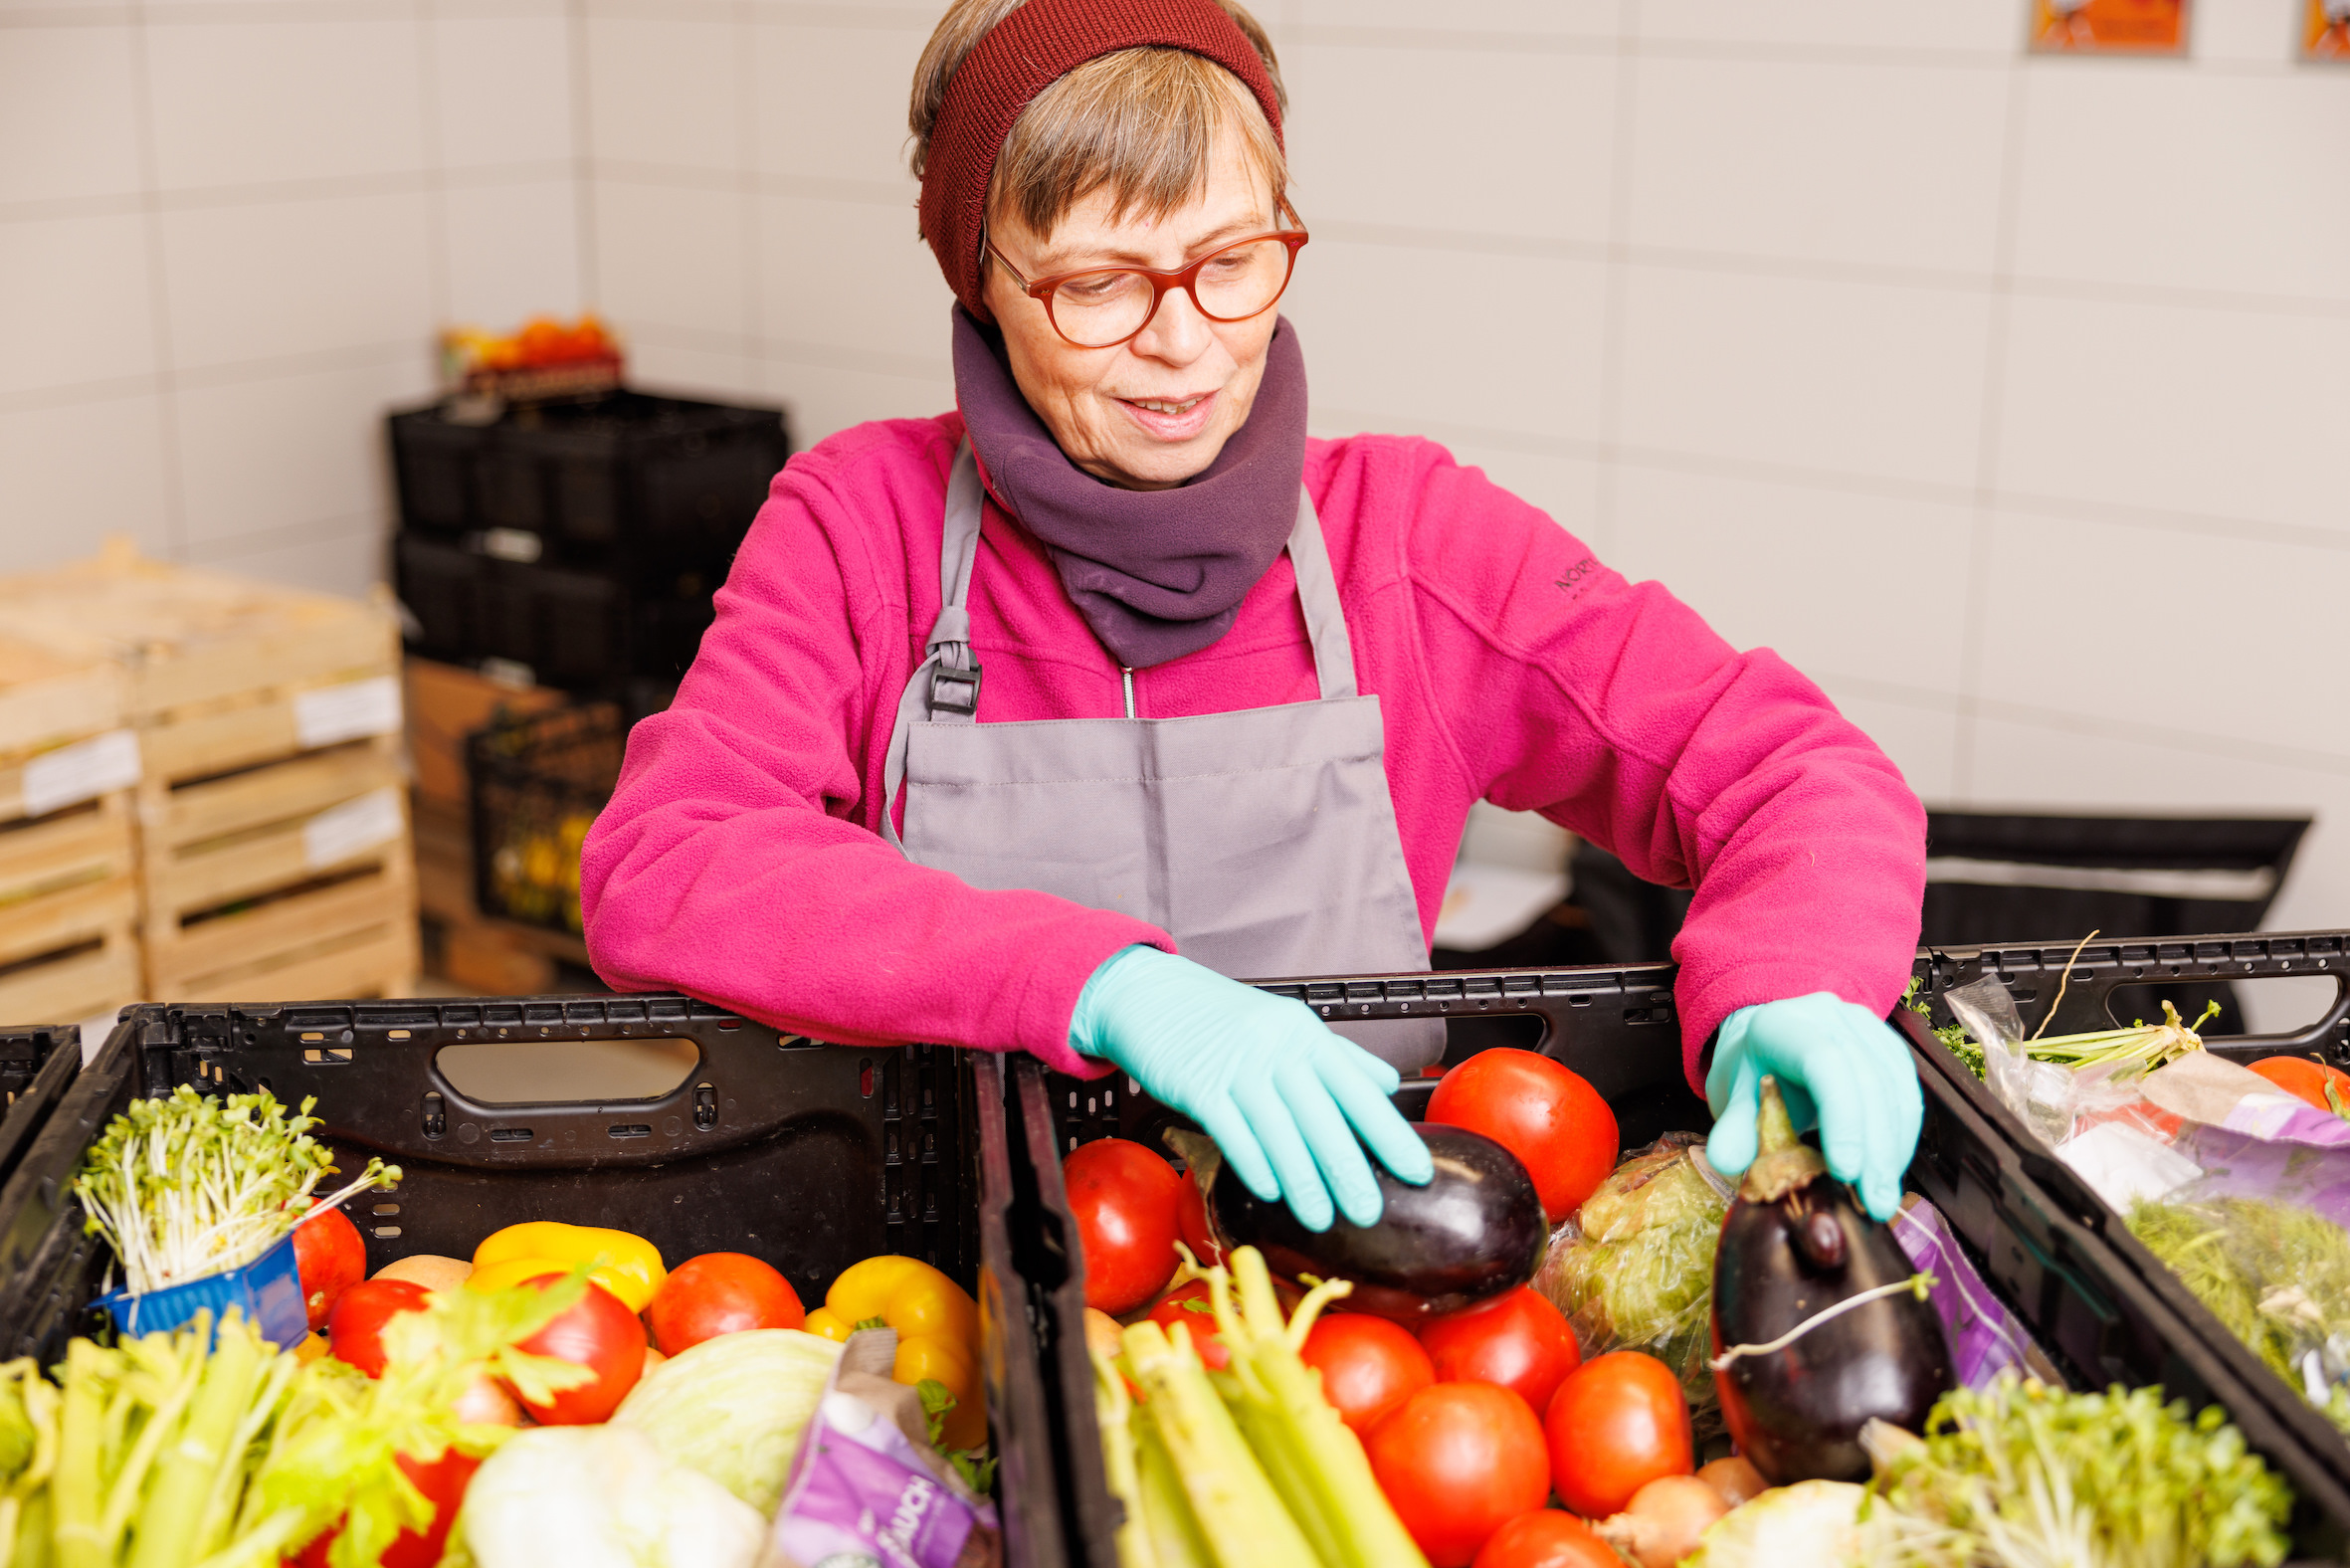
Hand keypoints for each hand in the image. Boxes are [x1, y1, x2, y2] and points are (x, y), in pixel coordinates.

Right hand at [1068, 946, 1433, 1231]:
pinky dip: (1253, 1163)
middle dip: (1348, 1170)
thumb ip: (1340, 1056)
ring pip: (1279, 1131)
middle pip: (1321, 1118)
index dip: (1389, 1133)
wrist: (1151, 994)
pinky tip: (1269, 1191)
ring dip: (1302, 1181)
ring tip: (1321, 1218)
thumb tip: (1388, 1083)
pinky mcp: (1198, 1084)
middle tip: (1369, 1212)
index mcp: (1306, 1035)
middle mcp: (1277, 1049)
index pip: (1358, 1090)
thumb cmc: (1223, 1017)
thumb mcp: (1287, 1024)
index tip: (1415, 1170)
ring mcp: (1237, 1066)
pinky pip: (1231, 1130)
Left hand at [1704, 991, 1920, 1221]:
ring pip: (1896, 1089)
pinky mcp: (1888, 1047)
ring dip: (1893, 1150)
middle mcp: (1830, 1016)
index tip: (1845, 1171)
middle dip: (1874, 1149)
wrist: (1769, 1046)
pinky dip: (1901, 1139)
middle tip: (1873, 1203)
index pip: (1824, 1062)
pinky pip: (1907, 1095)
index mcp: (1783, 1023)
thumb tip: (1727, 1162)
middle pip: (1868, 1079)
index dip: (1842, 1118)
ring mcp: (1865, 1027)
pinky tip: (1888, 1172)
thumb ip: (1732, 1130)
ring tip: (1881, 1197)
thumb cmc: (1752, 1075)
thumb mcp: (1734, 1099)